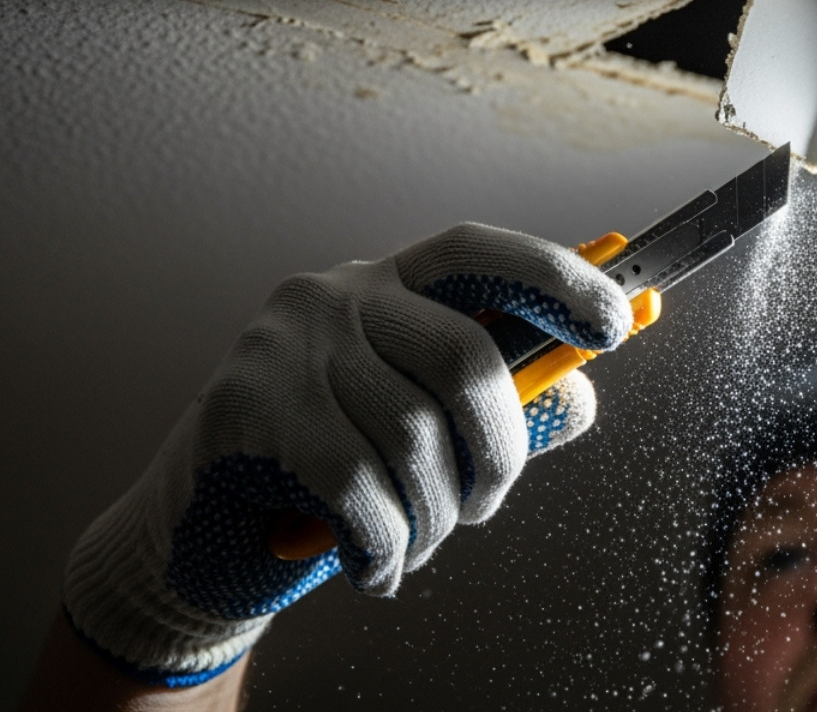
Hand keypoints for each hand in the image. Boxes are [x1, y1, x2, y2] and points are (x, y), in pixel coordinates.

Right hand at [61, 223, 630, 685]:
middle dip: (499, 451)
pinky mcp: (245, 411)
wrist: (198, 524)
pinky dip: (388, 544)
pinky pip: (359, 489)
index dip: (554, 279)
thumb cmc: (328, 461)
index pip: (476, 253)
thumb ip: (497, 400)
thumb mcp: (416, 418)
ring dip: (437, 515)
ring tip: (420, 542)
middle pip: (463, 357)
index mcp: (386, 282)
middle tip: (485, 502)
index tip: (618, 323)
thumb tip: (580, 396)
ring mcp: (286, 348)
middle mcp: (335, 296)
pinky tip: (378, 564)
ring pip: (415, 438)